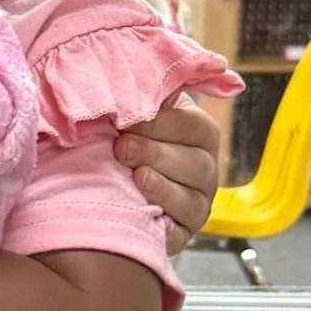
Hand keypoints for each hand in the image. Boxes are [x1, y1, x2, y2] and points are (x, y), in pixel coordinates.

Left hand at [117, 95, 220, 255]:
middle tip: (122, 148)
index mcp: (198, 133)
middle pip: (196, 163)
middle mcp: (205, 169)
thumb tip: (133, 76)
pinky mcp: (181, 234)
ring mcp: (196, 204)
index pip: (193, 126)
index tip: (127, 120)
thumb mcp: (134, 111)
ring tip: (135, 177)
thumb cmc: (122, 138)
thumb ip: (141, 94)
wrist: (105, 184)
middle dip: (157, 153)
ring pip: (191, 198)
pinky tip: (144, 211)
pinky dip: (162, 224)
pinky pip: (179, 233)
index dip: (161, 124)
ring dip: (162, 187)